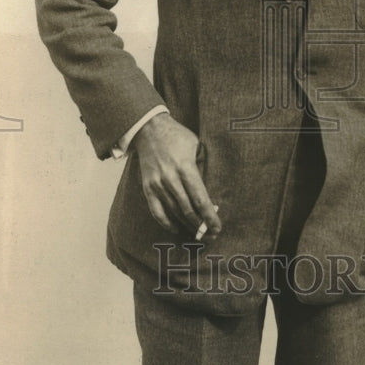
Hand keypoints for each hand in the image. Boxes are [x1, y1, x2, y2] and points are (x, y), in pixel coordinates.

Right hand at [132, 112, 221, 238]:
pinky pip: (156, 211)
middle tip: (211, 235)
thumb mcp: (196, 146)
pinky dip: (167, 223)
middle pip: (188, 209)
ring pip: (174, 212)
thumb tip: (212, 192)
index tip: (217, 227)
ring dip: (187, 226)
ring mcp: (157, 184)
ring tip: (198, 234)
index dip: (209, 216)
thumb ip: (203, 167)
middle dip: (201, 225)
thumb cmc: (177, 137)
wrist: (149, 129)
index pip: (200, 198)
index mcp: (185, 166)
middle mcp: (170, 177)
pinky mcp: (147, 188)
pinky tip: (177, 228)